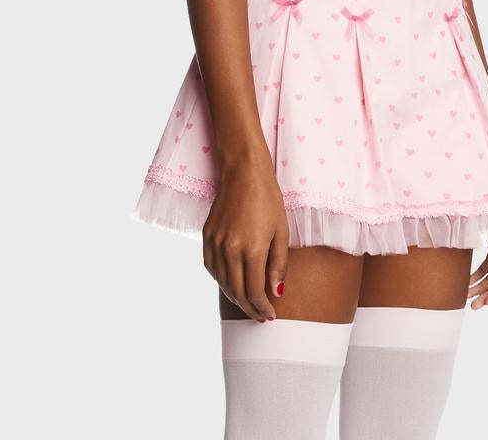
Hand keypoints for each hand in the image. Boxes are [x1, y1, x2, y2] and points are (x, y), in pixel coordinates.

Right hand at [202, 153, 288, 321]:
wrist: (243, 172)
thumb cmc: (268, 199)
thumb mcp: (281, 231)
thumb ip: (279, 264)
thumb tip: (276, 292)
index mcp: (251, 249)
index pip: (254, 292)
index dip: (262, 307)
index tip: (270, 315)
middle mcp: (230, 249)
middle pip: (237, 292)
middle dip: (249, 308)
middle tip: (260, 316)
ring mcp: (215, 243)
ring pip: (222, 282)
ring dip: (235, 297)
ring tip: (248, 304)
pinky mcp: (206, 236)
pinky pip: (211, 268)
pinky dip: (221, 281)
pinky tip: (232, 284)